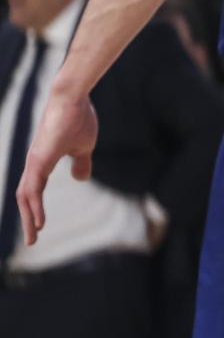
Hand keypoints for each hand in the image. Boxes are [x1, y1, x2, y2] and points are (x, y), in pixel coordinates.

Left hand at [16, 91, 98, 245]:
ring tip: (35, 236)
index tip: (40, 227)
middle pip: (25, 197)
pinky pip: (33, 190)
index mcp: (43, 161)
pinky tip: (40, 222)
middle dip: (29, 219)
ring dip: (29, 218)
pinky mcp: (39, 160)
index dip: (35, 208)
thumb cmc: (78, 118)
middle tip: (33, 240)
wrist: (73, 98)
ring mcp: (35, 162)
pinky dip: (34, 207)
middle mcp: (34, 163)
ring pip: (25, 196)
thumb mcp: (83, 147)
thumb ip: (81, 163)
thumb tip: (80, 179)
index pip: (35, 190)